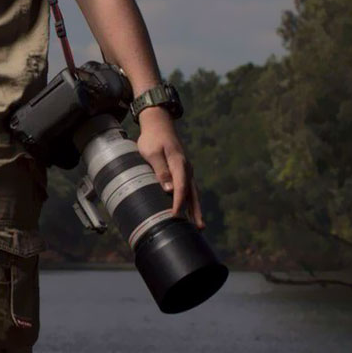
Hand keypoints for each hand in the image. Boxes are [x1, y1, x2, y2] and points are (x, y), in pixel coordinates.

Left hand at [136, 108, 204, 228]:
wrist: (158, 124)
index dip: (178, 202)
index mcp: (179, 164)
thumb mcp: (152, 152)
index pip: (181, 187)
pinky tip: (190, 210)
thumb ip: (160, 170)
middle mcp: (186, 168)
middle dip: (196, 211)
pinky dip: (191, 200)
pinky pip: (189, 188)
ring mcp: (186, 170)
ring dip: (196, 208)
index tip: (174, 215)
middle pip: (192, 193)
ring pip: (193, 192)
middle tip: (199, 227)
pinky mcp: (182, 171)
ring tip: (199, 225)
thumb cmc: (152, 138)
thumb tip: (169, 189)